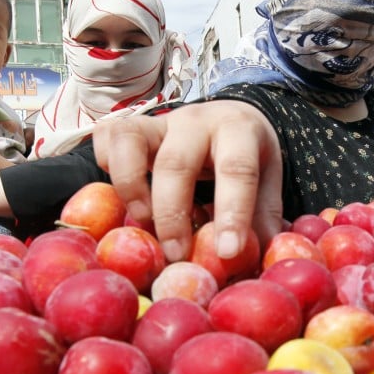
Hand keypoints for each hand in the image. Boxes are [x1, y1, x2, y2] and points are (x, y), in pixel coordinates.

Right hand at [93, 100, 283, 262]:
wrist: (227, 115)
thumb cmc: (246, 154)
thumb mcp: (267, 177)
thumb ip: (263, 214)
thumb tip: (254, 257)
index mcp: (238, 130)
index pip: (236, 168)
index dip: (232, 212)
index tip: (227, 253)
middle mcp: (195, 120)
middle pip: (175, 162)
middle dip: (172, 215)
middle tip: (176, 254)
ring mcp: (159, 120)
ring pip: (129, 140)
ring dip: (130, 186)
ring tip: (143, 221)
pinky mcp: (130, 124)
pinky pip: (106, 138)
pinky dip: (107, 167)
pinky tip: (123, 195)